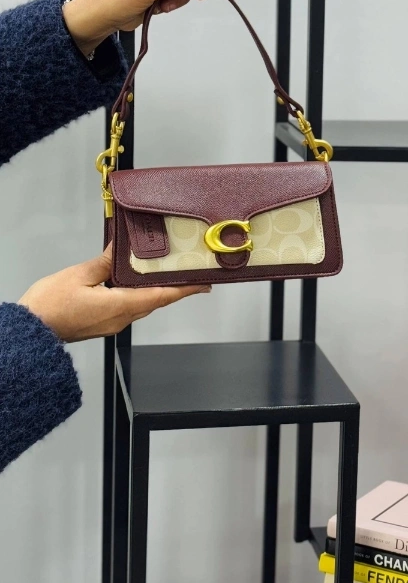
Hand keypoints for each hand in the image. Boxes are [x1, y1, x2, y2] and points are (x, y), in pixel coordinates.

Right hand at [18, 244, 209, 342]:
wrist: (29, 333)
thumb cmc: (49, 306)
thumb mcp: (78, 275)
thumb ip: (105, 262)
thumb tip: (121, 249)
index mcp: (119, 306)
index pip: (161, 297)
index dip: (184, 290)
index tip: (203, 284)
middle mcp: (121, 319)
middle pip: (154, 302)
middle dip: (173, 288)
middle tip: (188, 273)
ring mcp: (111, 324)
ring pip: (142, 305)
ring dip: (155, 291)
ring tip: (165, 274)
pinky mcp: (102, 325)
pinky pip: (128, 308)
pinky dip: (137, 295)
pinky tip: (134, 282)